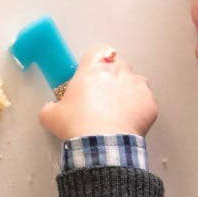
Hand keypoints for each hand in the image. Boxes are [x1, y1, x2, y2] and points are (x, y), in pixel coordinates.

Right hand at [38, 45, 157, 140]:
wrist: (102, 145)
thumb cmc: (79, 127)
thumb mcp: (51, 117)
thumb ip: (50, 107)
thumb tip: (49, 110)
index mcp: (91, 70)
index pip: (97, 51)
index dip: (96, 59)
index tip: (94, 69)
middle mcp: (116, 72)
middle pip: (117, 66)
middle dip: (112, 78)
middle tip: (103, 97)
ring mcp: (135, 85)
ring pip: (135, 81)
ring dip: (128, 91)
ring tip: (117, 110)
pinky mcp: (148, 102)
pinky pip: (146, 101)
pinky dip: (139, 109)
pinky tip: (128, 121)